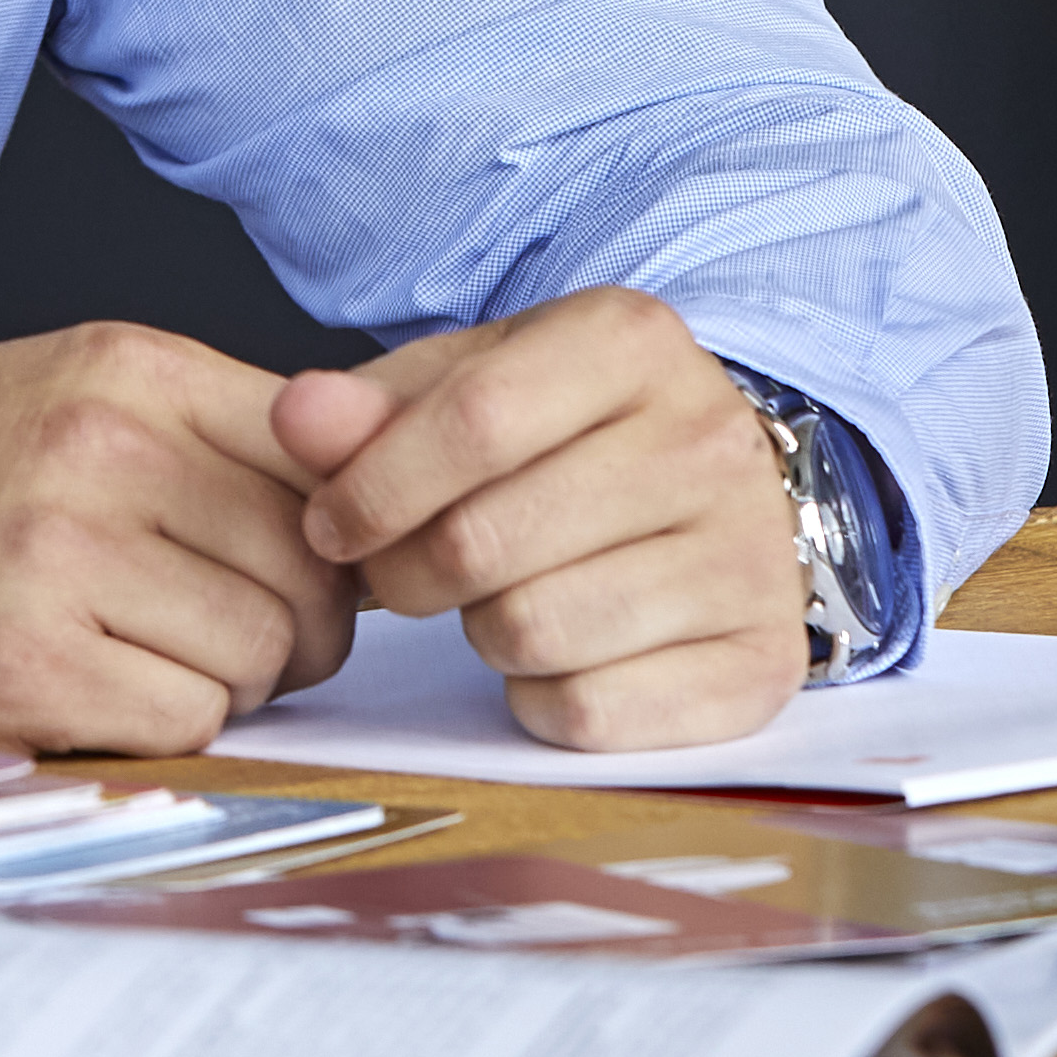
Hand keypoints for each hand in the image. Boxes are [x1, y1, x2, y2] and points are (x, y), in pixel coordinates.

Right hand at [0, 325, 359, 753]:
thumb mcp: (51, 393)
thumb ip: (194, 422)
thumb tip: (352, 480)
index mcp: (121, 366)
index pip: (321, 448)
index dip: (327, 526)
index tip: (297, 562)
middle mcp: (102, 446)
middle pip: (309, 565)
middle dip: (290, 623)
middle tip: (219, 635)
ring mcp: (64, 556)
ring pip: (262, 652)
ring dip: (223, 682)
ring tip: (137, 661)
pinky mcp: (28, 667)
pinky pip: (191, 720)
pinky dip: (160, 731)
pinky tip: (91, 700)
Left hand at [273, 285, 804, 753]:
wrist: (716, 494)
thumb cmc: (574, 436)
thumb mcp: (477, 384)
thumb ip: (377, 406)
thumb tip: (297, 421)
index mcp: (635, 344)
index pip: (475, 420)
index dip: (372, 486)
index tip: (329, 523)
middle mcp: (710, 443)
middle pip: (488, 541)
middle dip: (409, 571)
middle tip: (408, 570)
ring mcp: (747, 559)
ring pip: (532, 633)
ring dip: (481, 632)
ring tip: (502, 594)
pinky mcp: (759, 665)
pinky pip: (587, 712)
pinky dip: (540, 697)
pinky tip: (561, 649)